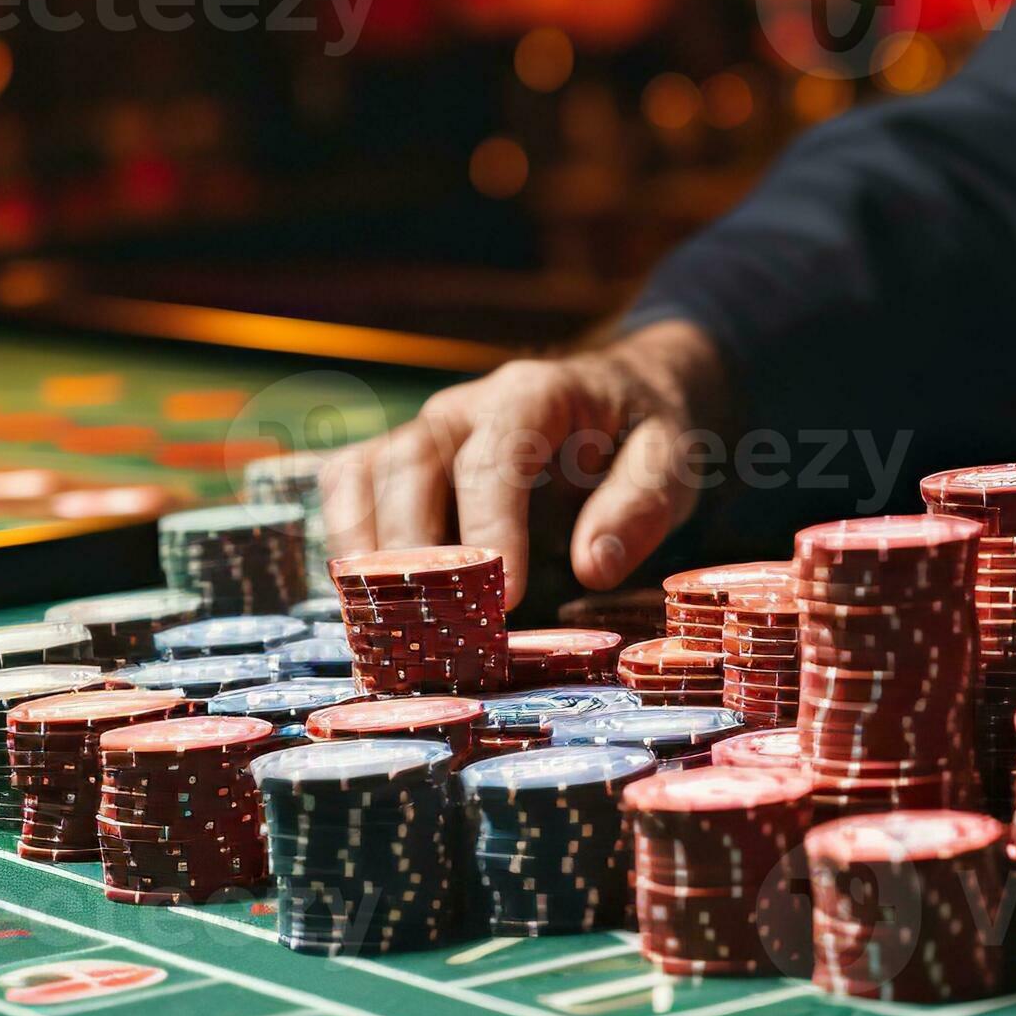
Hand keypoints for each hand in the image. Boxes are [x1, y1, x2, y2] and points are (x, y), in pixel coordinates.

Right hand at [320, 321, 731, 590]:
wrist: (618, 398)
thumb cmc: (640, 433)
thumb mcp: (671, 460)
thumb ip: (640, 505)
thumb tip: (592, 565)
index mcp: (534, 395)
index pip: (495, 454)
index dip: (490, 523)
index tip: (505, 593)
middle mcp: (465, 407)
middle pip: (411, 462)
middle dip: (414, 544)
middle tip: (433, 619)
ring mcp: (424, 432)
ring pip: (364, 474)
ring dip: (363, 548)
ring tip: (383, 620)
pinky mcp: (401, 460)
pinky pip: (349, 486)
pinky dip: (344, 539)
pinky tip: (364, 600)